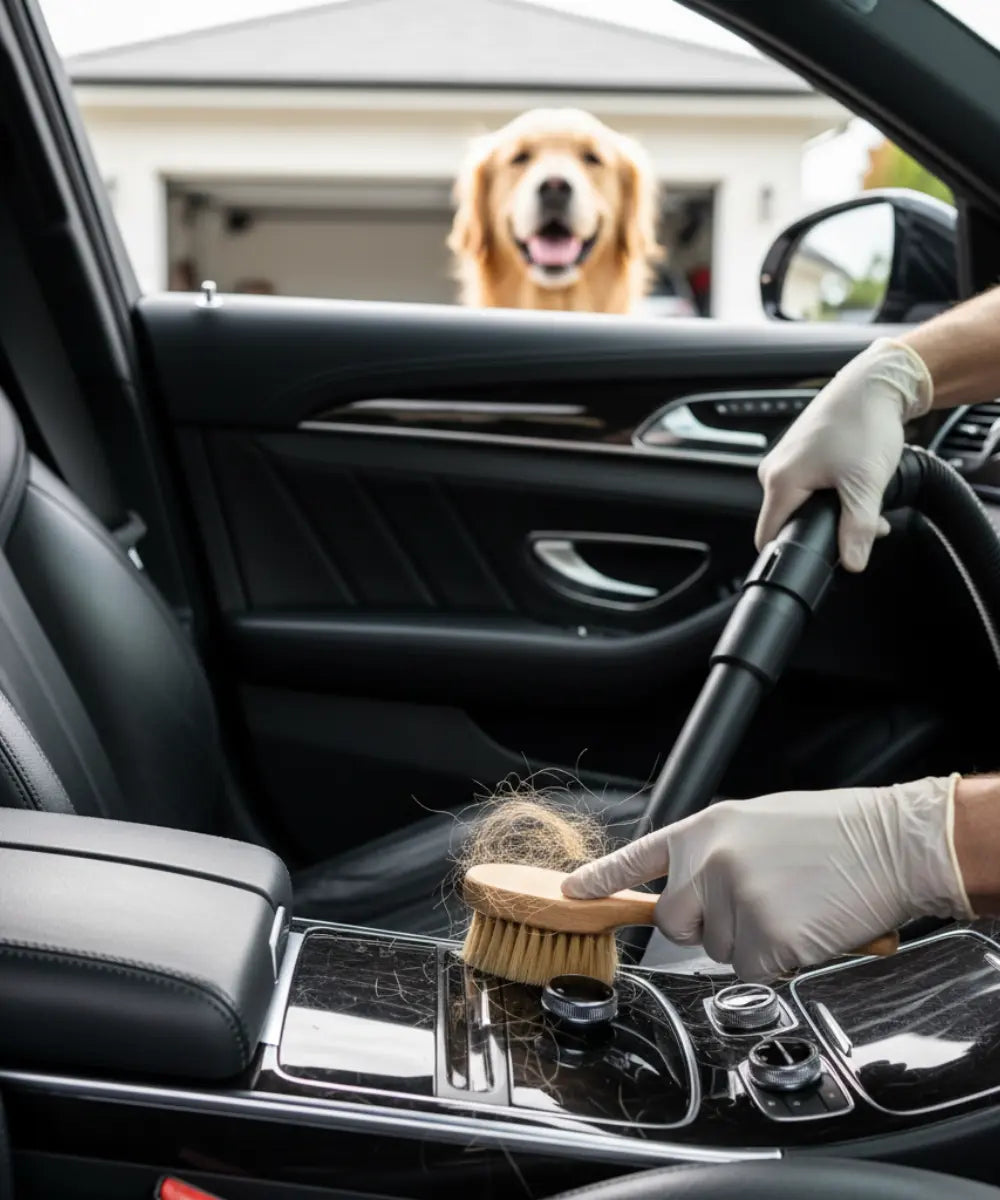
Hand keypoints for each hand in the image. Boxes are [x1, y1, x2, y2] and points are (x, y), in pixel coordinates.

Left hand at [562, 778, 971, 981]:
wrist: (890, 842)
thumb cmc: (833, 832)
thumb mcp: (758, 824)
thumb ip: (716, 854)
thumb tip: (696, 890)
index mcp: (705, 829)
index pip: (639, 858)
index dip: (602, 880)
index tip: (570, 894)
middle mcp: (709, 862)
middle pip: (675, 924)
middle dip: (707, 927)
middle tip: (759, 904)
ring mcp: (734, 900)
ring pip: (718, 952)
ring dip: (752, 943)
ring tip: (793, 905)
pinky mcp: (763, 939)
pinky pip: (752, 973)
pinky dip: (778, 964)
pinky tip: (804, 929)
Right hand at [755, 338, 932, 571]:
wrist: (875, 382)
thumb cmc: (864, 422)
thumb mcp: (865, 484)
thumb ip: (858, 529)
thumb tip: (853, 563)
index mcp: (779, 481)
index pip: (768, 537)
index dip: (792, 553)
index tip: (819, 557)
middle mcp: (774, 470)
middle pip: (788, 521)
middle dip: (825, 531)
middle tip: (863, 526)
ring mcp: (786, 460)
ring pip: (802, 503)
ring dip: (833, 511)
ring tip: (864, 497)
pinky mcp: (800, 452)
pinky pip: (808, 484)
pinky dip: (832, 491)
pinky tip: (856, 482)